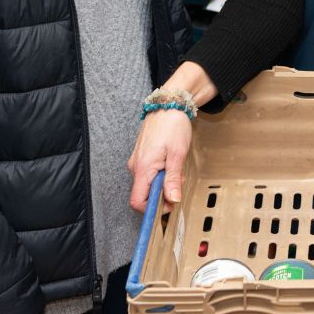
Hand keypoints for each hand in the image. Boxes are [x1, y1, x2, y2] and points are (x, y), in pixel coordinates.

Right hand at [127, 61, 216, 211]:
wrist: (169, 104)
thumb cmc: (173, 125)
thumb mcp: (177, 154)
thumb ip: (173, 179)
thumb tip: (172, 200)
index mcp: (142, 168)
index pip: (138, 202)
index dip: (153, 209)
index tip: (169, 205)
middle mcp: (135, 166)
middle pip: (143, 194)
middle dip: (161, 195)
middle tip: (178, 184)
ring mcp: (137, 161)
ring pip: (147, 184)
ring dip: (162, 184)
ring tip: (176, 170)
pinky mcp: (141, 157)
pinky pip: (148, 174)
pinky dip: (159, 175)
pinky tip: (170, 164)